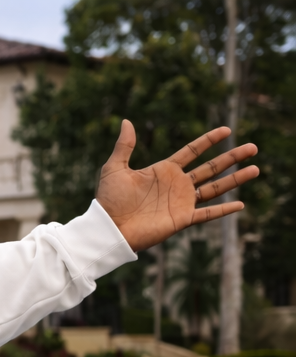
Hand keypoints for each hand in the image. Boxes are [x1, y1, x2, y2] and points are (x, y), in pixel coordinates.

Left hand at [97, 120, 257, 250]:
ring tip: (255, 168)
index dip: (209, 140)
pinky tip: (240, 204)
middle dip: (232, 157)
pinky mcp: (182, 219)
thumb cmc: (109, 200)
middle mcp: (177, 185)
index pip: (192, 151)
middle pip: (211, 168)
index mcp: (164, 170)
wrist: (108, 228)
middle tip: (253, 147)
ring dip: (235, 179)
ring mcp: (181, 202)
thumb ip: (124, 145)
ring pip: (215, 188)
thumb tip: (126, 121)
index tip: (226, 129)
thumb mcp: (114, 168)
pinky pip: (207, 214)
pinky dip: (223, 210)